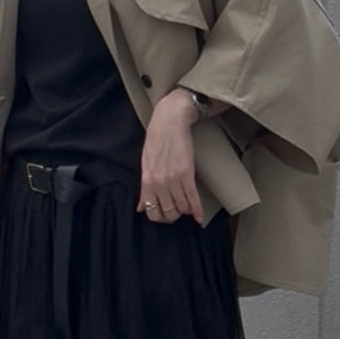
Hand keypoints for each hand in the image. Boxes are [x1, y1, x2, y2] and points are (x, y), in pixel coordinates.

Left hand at [139, 89, 203, 224]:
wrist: (169, 121)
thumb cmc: (156, 140)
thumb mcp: (145, 165)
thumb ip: (144, 189)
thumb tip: (140, 208)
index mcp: (147, 181)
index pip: (151, 211)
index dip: (160, 218)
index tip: (166, 216)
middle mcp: (159, 183)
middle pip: (168, 212)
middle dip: (174, 216)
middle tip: (179, 212)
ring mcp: (173, 180)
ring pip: (181, 207)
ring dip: (186, 211)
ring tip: (189, 209)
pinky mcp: (187, 174)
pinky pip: (193, 199)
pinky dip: (197, 211)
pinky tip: (199, 218)